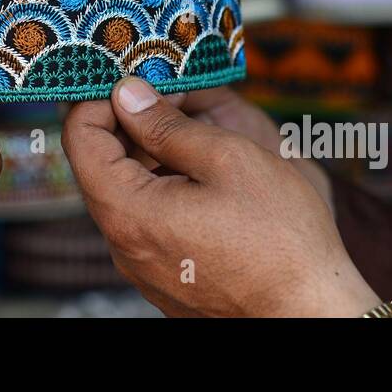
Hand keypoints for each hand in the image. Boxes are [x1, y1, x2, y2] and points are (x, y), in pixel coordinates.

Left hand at [64, 78, 378, 317]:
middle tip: (173, 95)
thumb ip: (167, 125)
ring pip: (128, 192)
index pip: (79, 137)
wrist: (312, 312)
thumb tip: (127, 95)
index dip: (101, 98)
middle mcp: (123, 245)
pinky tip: (207, 178)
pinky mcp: (164, 278)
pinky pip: (149, 222)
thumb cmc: (281, 239)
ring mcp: (142, 267)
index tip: (135, 79)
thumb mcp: (228, 159)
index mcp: (128, 213)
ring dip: (152, 156)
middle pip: (101, 165)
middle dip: (131, 123)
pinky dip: (166, 189)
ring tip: (198, 134)